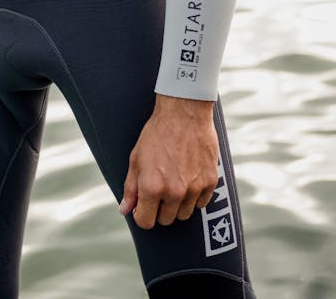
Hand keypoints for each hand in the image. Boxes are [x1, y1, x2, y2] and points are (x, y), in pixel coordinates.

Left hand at [119, 94, 217, 226]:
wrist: (184, 112)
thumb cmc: (157, 133)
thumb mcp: (136, 157)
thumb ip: (131, 187)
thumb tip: (125, 210)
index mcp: (152, 187)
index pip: (146, 222)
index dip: (142, 215)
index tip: (144, 206)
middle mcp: (174, 192)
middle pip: (166, 220)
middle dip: (160, 208)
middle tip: (160, 188)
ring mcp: (194, 188)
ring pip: (184, 214)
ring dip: (178, 204)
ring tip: (174, 181)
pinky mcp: (210, 182)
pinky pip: (201, 203)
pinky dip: (195, 196)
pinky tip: (189, 177)